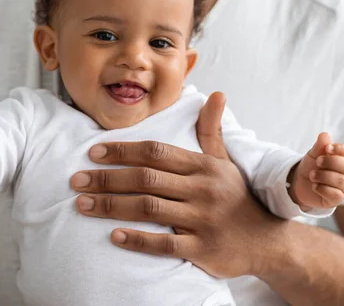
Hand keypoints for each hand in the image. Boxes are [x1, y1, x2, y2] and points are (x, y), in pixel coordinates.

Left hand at [70, 92, 287, 278]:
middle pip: (145, 179)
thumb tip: (216, 94)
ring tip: (82, 204)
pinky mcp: (202, 249)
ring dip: (111, 206)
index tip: (94, 152)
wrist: (266, 241)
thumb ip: (212, 129)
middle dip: (107, 178)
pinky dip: (137, 240)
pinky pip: (164, 245)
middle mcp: (202, 190)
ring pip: (148, 209)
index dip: (122, 150)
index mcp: (203, 166)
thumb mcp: (226, 161)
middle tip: (76, 180)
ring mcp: (202, 221)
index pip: (156, 152)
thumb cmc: (236, 197)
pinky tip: (113, 236)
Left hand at [289, 132, 343, 208]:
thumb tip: (325, 135)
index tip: (327, 148)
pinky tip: (314, 186)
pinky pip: (335, 195)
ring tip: (312, 175)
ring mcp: (343, 187)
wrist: (300, 184)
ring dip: (324, 176)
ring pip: (340, 180)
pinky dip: (322, 189)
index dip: (339, 149)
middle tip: (317, 161)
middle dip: (330, 162)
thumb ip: (319, 146)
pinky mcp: (336, 199)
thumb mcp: (313, 154)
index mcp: (343, 159)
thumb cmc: (311, 166)